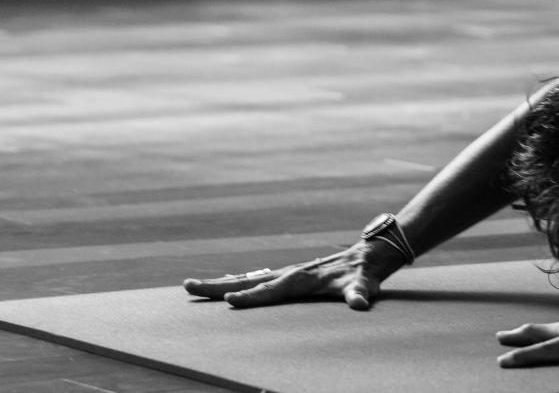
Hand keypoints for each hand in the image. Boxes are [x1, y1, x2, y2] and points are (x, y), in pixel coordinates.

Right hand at [182, 240, 403, 309]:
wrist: (370, 254)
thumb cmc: (365, 273)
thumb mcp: (364, 285)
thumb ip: (360, 294)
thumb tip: (360, 303)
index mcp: (302, 279)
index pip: (271, 290)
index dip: (252, 297)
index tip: (230, 301)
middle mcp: (290, 273)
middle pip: (248, 281)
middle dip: (218, 286)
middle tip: (188, 286)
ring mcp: (288, 273)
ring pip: (248, 279)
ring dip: (221, 283)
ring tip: (193, 286)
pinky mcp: (290, 275)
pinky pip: (257, 280)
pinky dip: (237, 282)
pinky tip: (226, 286)